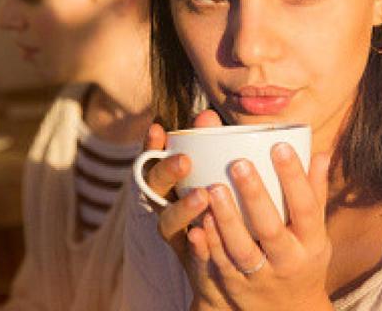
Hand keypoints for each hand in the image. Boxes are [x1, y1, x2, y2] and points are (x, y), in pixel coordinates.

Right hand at [142, 111, 230, 309]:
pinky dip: (194, 243)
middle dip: (167, 172)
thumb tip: (207, 115)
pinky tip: (200, 233)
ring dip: (181, 207)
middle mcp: (167, 207)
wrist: (231, 266)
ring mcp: (177, 235)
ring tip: (201, 196)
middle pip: (156, 188)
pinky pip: (188, 253)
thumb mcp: (217, 174)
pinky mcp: (191, 261)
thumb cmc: (223, 206)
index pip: (153, 161)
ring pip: (168, 221)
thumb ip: (211, 146)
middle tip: (184, 160)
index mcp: (170, 184)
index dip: (150, 146)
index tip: (156, 128)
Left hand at [188, 144, 333, 310]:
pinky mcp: (236, 288)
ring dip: (226, 220)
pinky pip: (220, 265)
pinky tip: (199, 221)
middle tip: (238, 163)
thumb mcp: (316, 233)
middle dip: (255, 195)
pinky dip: (209, 244)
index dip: (294, 177)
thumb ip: (315, 193)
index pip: (306, 207)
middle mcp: (288, 261)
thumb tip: (321, 153)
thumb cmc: (304, 260)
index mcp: (311, 243)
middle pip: (271, 228)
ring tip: (213, 188)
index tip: (279, 146)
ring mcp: (261, 277)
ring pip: (241, 249)